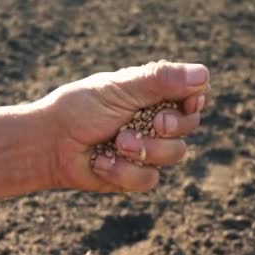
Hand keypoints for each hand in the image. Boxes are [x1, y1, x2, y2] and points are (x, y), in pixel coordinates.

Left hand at [42, 60, 210, 191]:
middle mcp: (155, 121)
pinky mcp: (135, 175)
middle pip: (189, 126)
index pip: (193, 97)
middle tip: (151, 122)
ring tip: (115, 142)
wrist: (49, 144)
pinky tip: (101, 162)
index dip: (194, 102)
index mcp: (154, 94)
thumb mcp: (120, 88)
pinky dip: (123, 171)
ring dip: (143, 149)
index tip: (187, 103)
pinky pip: (149, 179)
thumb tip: (204, 75)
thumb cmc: (80, 108)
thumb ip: (160, 81)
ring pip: (174, 155)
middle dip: (169, 126)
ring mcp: (147, 150)